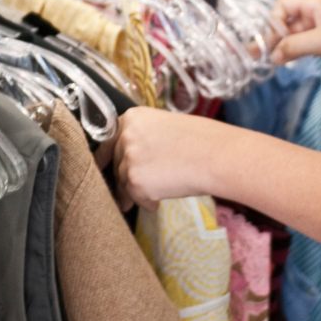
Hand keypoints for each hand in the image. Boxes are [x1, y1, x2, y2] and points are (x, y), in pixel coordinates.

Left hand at [112, 107, 239, 210]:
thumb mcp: (165, 126)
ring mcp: (128, 159)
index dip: (108, 158)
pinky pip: (136, 198)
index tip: (106, 168)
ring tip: (160, 191)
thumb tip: (136, 157)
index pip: (110, 141)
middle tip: (142, 185)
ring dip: (138, 191)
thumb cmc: (201, 140)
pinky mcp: (135, 182)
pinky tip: (162, 199)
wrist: (215, 155)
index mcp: (131, 118)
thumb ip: (144, 137)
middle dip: (127, 177)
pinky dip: (148, 202)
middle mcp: (125, 136)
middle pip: (116, 163)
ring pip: (124, 183)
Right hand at [269, 0, 320, 74]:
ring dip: (280, 49)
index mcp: (314, 5)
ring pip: (293, 38)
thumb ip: (297, 46)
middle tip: (256, 55)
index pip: (282, 6)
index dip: (273, 21)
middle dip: (271, 37)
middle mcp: (315, 17)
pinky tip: (284, 64)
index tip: (271, 40)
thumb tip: (273, 55)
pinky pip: (304, 50)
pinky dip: (292, 56)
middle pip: (285, 23)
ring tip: (264, 63)